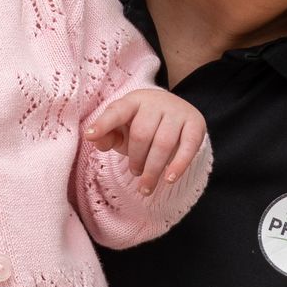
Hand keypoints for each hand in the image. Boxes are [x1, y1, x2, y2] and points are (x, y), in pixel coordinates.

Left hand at [82, 86, 206, 195]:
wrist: (175, 115)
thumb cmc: (142, 126)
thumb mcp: (122, 130)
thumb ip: (106, 135)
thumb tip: (94, 138)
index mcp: (133, 101)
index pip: (117, 111)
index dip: (103, 124)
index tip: (90, 136)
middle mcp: (156, 102)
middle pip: (142, 134)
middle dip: (136, 159)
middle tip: (135, 172)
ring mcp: (178, 111)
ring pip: (164, 144)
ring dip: (153, 169)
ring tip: (146, 185)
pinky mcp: (196, 123)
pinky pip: (188, 147)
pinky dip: (179, 165)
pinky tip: (169, 179)